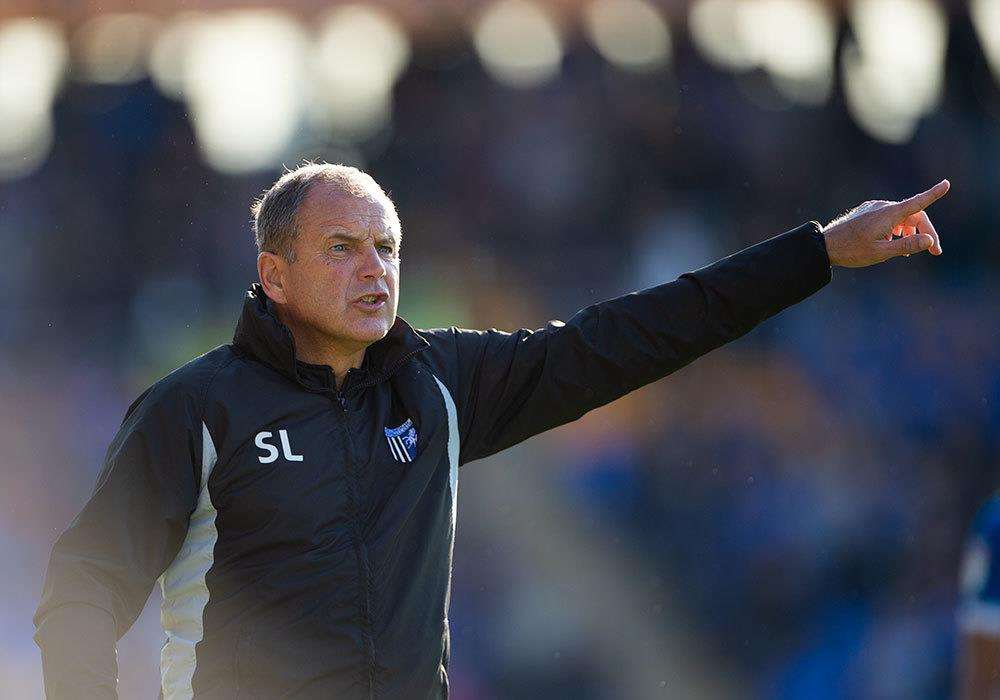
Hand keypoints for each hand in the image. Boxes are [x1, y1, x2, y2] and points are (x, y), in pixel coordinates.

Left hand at [821, 180, 949, 267]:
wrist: (824, 246)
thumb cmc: (852, 251)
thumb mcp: (881, 252)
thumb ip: (906, 246)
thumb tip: (929, 240)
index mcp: (888, 214)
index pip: (917, 202)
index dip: (933, 194)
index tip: (946, 184)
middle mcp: (882, 207)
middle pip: (913, 215)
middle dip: (925, 232)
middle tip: (935, 251)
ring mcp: (873, 209)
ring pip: (901, 217)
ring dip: (910, 231)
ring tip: (909, 251)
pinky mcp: (866, 213)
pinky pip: (889, 218)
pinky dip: (897, 229)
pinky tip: (893, 242)